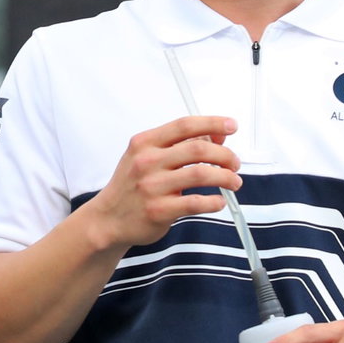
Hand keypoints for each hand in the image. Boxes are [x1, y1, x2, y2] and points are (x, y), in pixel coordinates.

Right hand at [82, 115, 240, 250]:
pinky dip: (214, 202)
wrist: (108, 219)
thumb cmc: (132, 185)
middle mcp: (147, 162)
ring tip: (234, 182)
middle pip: (198, 149)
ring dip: (225, 178)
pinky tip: (218, 202)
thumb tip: (216, 137)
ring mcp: (152, 187)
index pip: (184, 125)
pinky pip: (196, 203)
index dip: (212, 123)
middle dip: (225, 155)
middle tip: (235, 163)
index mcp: (145, 143)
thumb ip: (178, 144)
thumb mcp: (146, 157)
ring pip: (201, 174)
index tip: (231, 126)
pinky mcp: (158, 211)